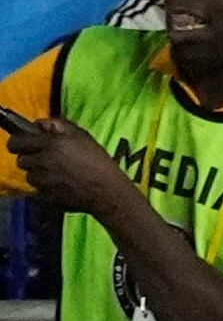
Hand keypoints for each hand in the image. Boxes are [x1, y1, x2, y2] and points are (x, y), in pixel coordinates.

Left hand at [1, 107, 130, 213]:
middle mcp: (43, 161)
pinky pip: (38, 190)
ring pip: (30, 176)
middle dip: (31, 159)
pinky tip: (61, 185)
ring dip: (39, 174)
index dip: (19, 143)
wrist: (108, 190)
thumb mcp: (82, 136)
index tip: (25, 144)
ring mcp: (43, 181)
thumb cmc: (99, 161)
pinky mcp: (46, 196)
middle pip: (22, 160)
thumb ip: (59, 126)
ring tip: (55, 174)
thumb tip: (41, 124)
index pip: (17, 142)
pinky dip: (46, 188)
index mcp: (52, 144)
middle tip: (45, 159)